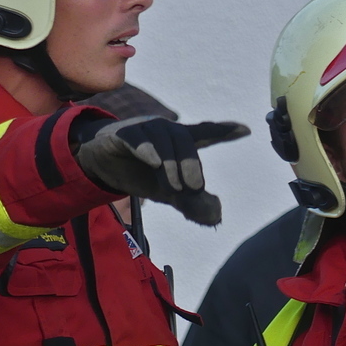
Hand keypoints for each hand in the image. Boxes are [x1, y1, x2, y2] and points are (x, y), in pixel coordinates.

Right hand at [74, 116, 249, 224]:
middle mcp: (165, 130)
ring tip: (175, 188)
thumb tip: (217, 216)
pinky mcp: (123, 134)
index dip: (225, 131)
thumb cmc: (139, 172)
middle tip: (195, 189)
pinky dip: (147, 149)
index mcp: (180, 142)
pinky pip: (138, 138)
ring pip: (164, 141)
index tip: (246, 130)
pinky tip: (154, 162)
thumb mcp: (168, 192)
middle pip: (185, 141)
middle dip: (193, 165)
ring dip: (172, 165)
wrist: (99, 165)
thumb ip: (192, 202)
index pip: (206, 133)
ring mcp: (144, 129)